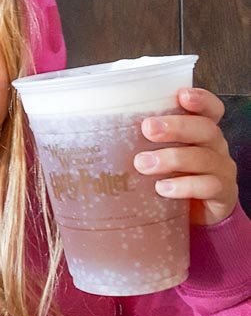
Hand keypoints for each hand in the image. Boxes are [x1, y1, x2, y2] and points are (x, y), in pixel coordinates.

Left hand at [134, 88, 237, 226]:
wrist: (198, 220)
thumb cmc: (172, 180)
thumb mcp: (159, 158)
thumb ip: (141, 145)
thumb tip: (93, 139)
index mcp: (201, 134)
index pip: (210, 110)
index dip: (201, 100)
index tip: (182, 95)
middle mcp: (215, 148)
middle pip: (205, 129)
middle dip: (176, 127)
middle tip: (147, 129)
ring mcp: (221, 171)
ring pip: (204, 158)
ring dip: (172, 158)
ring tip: (143, 164)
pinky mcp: (222, 195)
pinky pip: (208, 186)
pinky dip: (184, 186)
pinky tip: (163, 189)